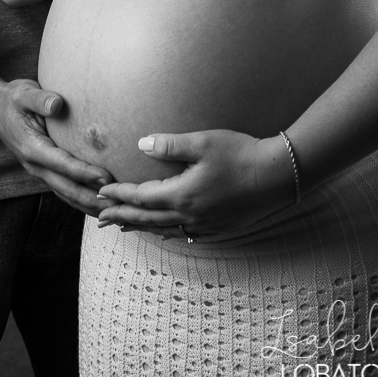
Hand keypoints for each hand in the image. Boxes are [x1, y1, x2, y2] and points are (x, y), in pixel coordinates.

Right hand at [0, 79, 112, 215]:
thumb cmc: (13, 100)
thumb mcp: (24, 94)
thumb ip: (40, 99)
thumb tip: (57, 103)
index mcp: (32, 148)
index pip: (63, 164)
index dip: (85, 173)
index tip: (106, 178)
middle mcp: (36, 165)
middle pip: (67, 189)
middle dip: (92, 199)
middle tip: (118, 205)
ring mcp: (41, 172)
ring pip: (67, 195)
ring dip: (90, 205)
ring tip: (115, 212)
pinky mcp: (46, 171)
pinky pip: (65, 190)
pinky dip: (82, 201)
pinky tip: (100, 206)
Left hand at [96, 130, 296, 242]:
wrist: (278, 176)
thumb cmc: (240, 154)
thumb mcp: (202, 142)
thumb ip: (169, 144)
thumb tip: (141, 144)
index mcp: (182, 195)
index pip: (140, 197)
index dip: (119, 195)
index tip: (100, 192)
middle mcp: (190, 215)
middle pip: (147, 219)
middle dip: (122, 217)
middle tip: (100, 218)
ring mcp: (205, 225)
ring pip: (164, 229)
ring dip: (141, 227)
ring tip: (124, 228)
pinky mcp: (219, 227)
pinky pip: (184, 234)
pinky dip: (167, 232)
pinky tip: (165, 230)